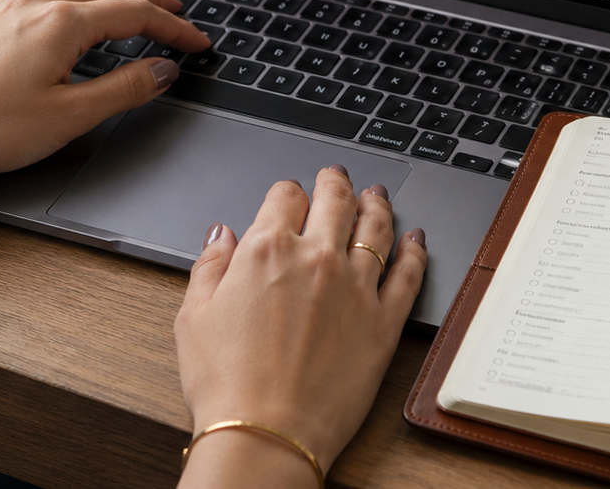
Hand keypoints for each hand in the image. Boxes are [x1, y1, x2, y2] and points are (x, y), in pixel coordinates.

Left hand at [0, 0, 210, 253]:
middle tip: (177, 14)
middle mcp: (38, 3)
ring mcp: (12, 7)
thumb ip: (124, 90)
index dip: (175, 28)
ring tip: (137, 7)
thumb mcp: (70, 117)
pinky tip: (79, 16)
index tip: (198, 43)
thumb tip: (161, 71)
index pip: (137, 14)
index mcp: (64, 23)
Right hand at [174, 166, 427, 486]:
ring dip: (378, 205)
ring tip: (377, 195)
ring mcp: (356, 289)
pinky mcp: (383, 323)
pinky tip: (416, 240)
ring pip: (376, 229)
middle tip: (338, 175)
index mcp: (267, 250)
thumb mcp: (193, 317)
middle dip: (336, 183)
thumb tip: (221, 236)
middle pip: (336, 201)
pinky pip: (408, 276)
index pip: (285, 197)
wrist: (266, 434)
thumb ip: (210, 267)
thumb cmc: (226, 384)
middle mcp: (316, 259)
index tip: (289, 195)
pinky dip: (415, 252)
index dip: (287, 192)